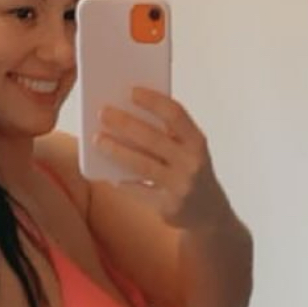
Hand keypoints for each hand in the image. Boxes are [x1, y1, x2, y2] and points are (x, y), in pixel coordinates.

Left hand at [94, 89, 228, 230]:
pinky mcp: (168, 207)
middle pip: (153, 137)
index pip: (175, 114)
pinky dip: (122, 181)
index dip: (153, 101)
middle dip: (125, 123)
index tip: (132, 91)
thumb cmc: (191, 173)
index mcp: (197, 142)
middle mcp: (192, 163)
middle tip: (103, 112)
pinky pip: (138, 190)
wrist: (210, 215)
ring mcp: (181, 186)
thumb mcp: (189, 151)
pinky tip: (108, 173)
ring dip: (116, 150)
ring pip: (142, 164)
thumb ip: (168, 134)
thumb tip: (128, 113)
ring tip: (97, 139)